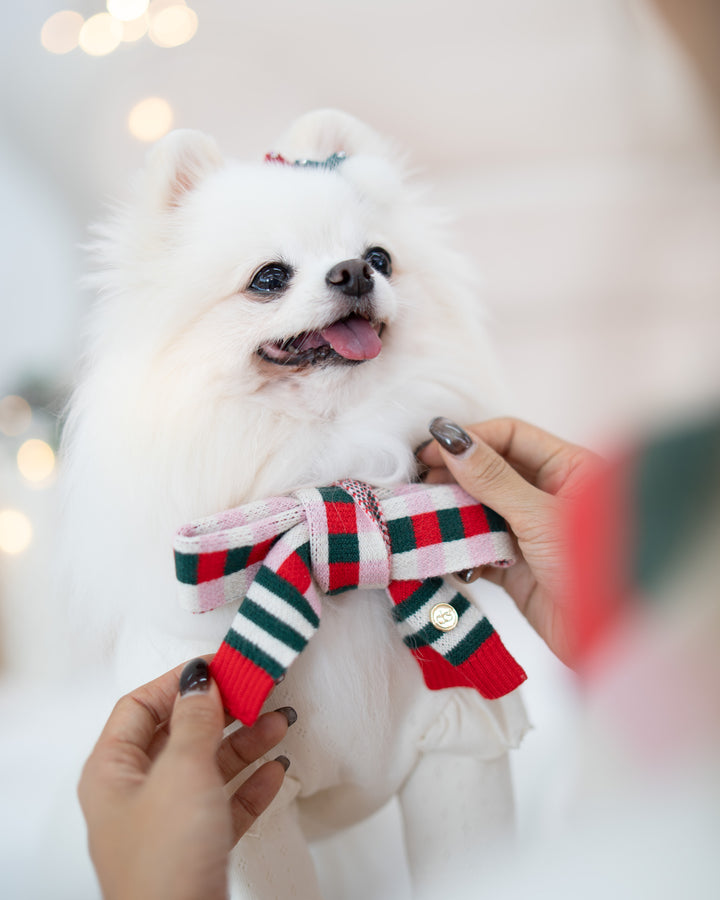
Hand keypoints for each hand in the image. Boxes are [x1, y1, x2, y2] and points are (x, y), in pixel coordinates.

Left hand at [78, 657, 293, 899]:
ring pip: (207, 767)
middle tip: (258, 690)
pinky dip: (250, 785)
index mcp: (112, 771)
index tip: (219, 667)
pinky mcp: (196, 848)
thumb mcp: (182, 771)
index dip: (177, 683)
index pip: (138, 706)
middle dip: (222, 713)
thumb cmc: (167, 852)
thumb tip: (199, 677)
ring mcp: (166, 823)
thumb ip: (194, 719)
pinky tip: (277, 770)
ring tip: (282, 723)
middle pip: (178, 734)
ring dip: (245, 744)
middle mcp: (135, 793)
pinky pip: (225, 803)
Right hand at [419, 417, 600, 665]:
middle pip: (491, 471)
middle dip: (454, 475)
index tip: (431, 449)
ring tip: (421, 512)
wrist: (610, 641)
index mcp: (570, 468)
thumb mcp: (540, 516)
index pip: (512, 436)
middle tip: (417, 480)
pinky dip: (459, 548)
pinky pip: (478, 547)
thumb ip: (494, 479)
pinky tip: (440, 549)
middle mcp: (550, 494)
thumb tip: (453, 441)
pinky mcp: (516, 568)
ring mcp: (531, 532)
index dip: (471, 439)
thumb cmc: (593, 567)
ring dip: (452, 512)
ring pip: (481, 509)